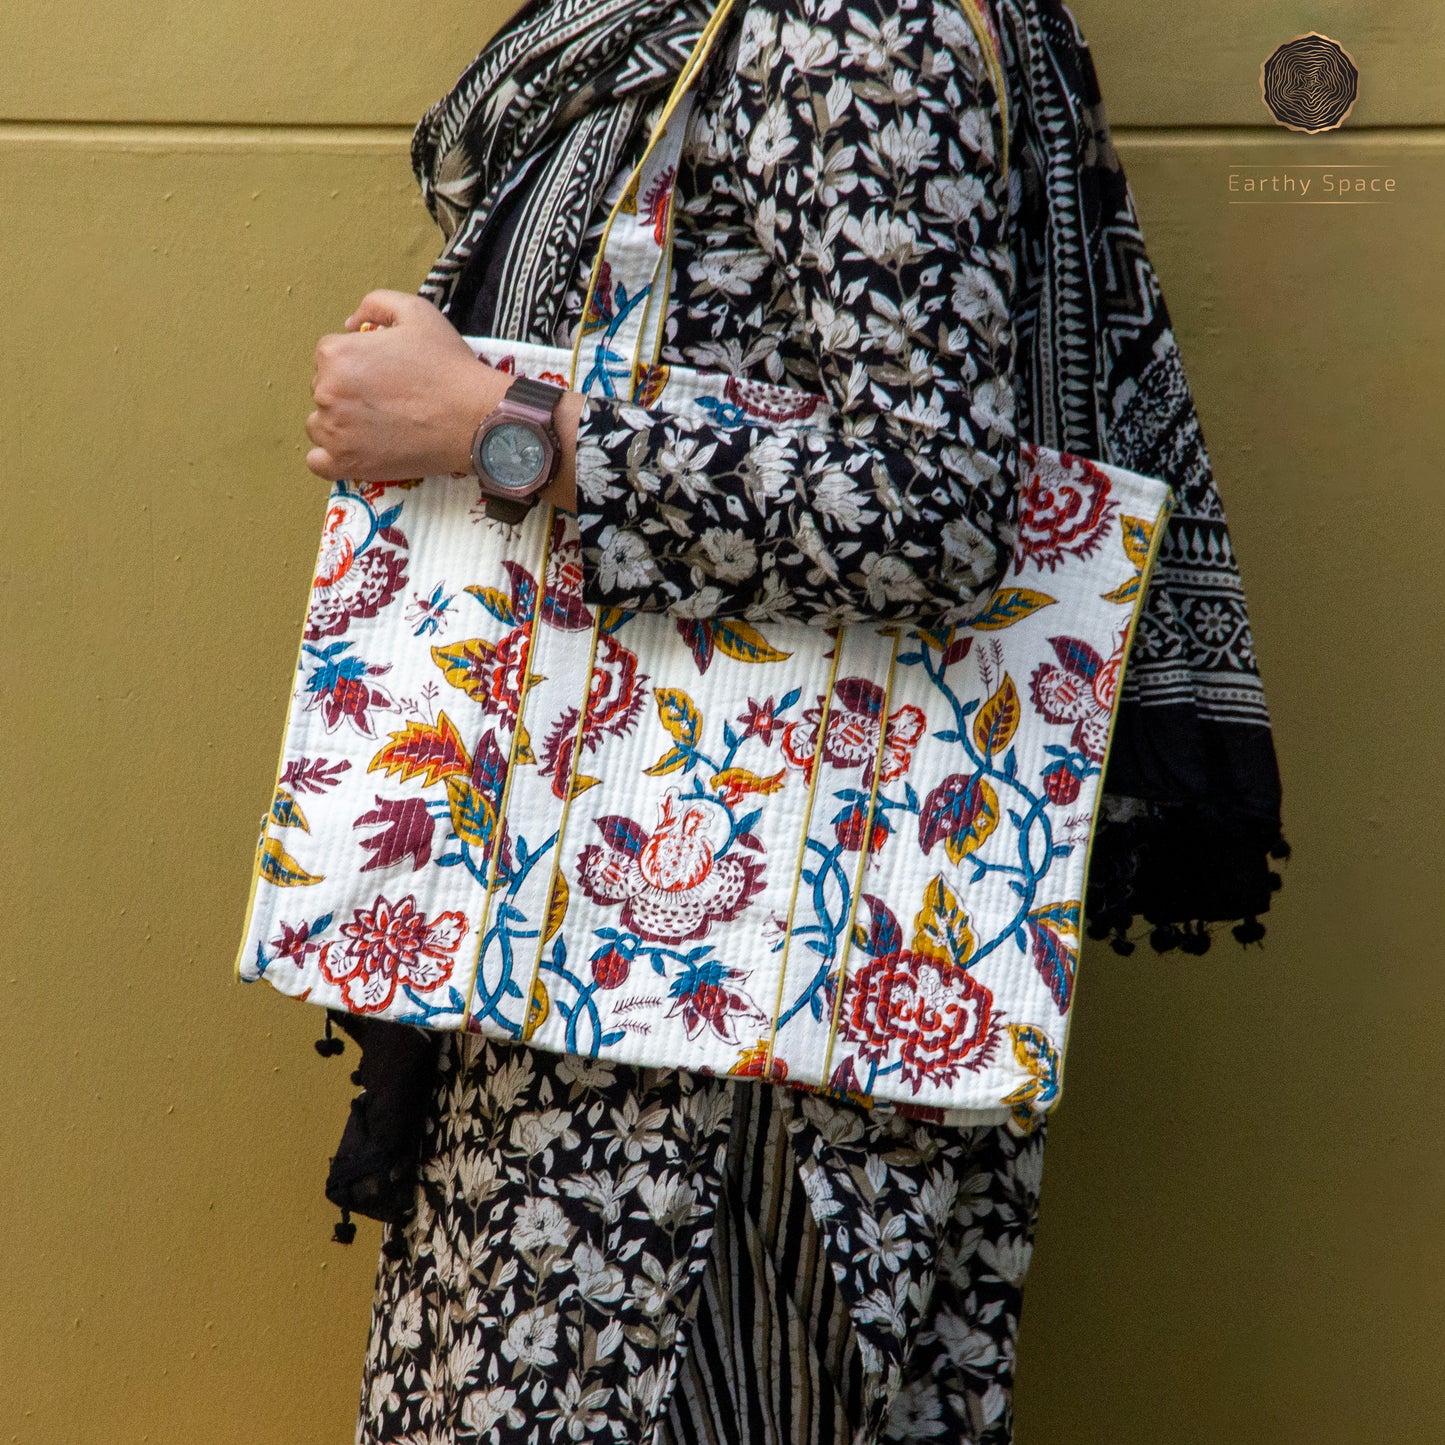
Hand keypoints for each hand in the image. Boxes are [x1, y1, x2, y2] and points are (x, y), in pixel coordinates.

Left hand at [305, 290, 509, 481]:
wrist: (474, 418)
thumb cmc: (447, 366)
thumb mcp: (416, 312)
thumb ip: (375, 304)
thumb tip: (349, 323)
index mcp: (336, 353)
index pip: (328, 357)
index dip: (356, 363)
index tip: (382, 374)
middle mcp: (327, 392)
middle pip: (323, 391)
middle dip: (348, 392)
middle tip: (386, 400)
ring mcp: (334, 433)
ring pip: (320, 426)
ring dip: (340, 424)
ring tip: (377, 426)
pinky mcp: (347, 465)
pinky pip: (319, 463)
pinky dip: (331, 457)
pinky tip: (354, 450)